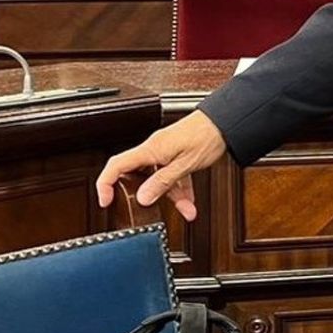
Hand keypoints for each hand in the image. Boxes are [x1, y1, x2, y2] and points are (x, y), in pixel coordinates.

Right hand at [94, 111, 227, 220]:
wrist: (227, 121)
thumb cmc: (209, 135)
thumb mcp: (186, 164)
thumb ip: (163, 182)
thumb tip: (143, 197)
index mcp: (151, 149)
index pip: (116, 165)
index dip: (105, 184)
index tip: (105, 201)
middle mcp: (154, 149)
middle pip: (137, 175)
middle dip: (145, 195)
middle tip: (147, 210)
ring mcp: (165, 151)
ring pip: (159, 178)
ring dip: (172, 195)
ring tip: (186, 209)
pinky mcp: (177, 152)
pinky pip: (173, 174)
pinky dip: (181, 187)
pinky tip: (190, 200)